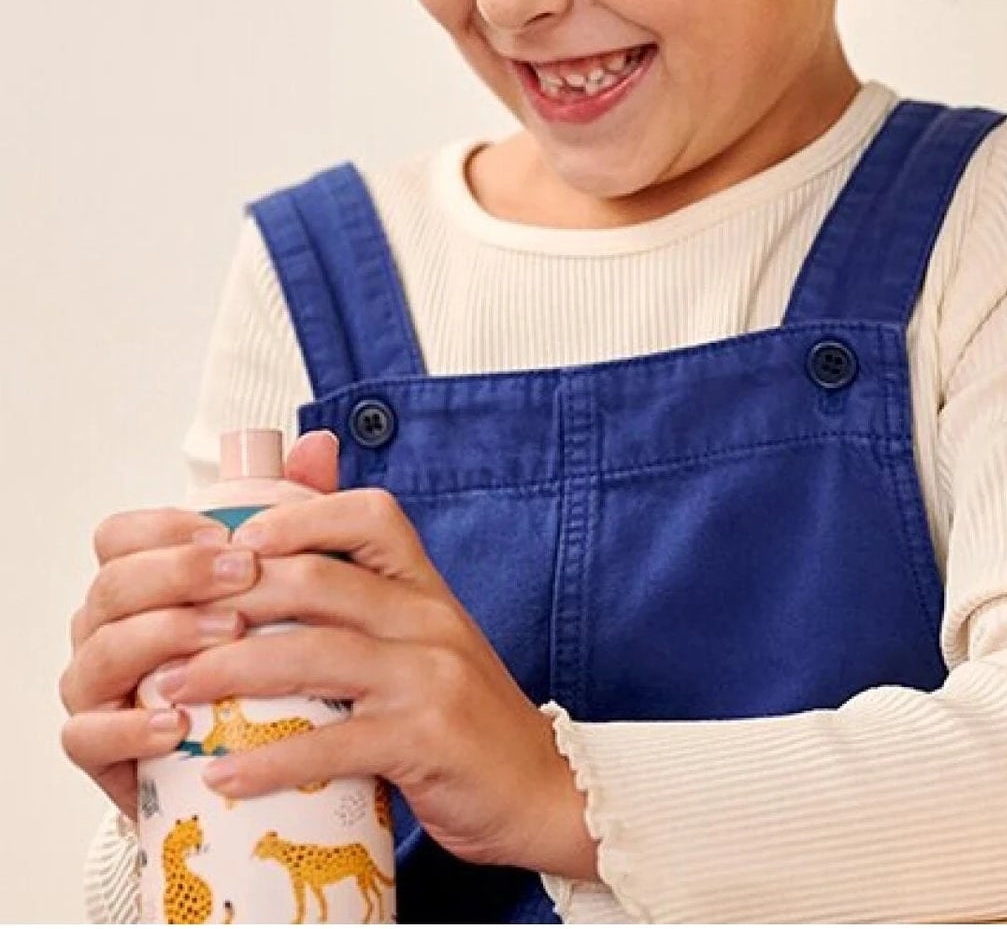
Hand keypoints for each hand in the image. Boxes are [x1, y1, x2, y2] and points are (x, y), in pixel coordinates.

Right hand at [57, 435, 331, 817]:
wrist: (254, 755)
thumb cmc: (263, 655)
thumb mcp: (287, 578)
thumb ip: (296, 508)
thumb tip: (318, 444)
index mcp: (142, 581)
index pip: (120, 536)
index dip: (165, 529)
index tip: (225, 532)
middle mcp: (107, 628)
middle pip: (112, 586)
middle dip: (178, 574)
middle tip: (244, 575)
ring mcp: (96, 688)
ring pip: (100, 651)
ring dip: (165, 637)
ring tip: (229, 635)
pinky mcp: (99, 753)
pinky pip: (88, 735)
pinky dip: (132, 728)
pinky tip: (179, 723)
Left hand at [147, 434, 598, 878]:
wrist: (541, 786)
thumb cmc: (464, 718)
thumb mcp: (424, 645)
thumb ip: (367, 610)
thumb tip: (287, 580)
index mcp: (427, 589)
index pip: (371, 517)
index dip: (301, 515)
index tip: (235, 539)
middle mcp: (430, 619)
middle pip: (322, 580)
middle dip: (233, 596)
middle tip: (169, 621)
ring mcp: (431, 675)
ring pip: (317, 653)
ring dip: (231, 670)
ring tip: (173, 689)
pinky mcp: (427, 738)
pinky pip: (335, 742)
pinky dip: (272, 760)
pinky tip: (226, 776)